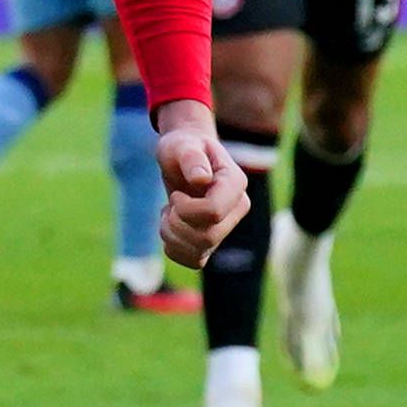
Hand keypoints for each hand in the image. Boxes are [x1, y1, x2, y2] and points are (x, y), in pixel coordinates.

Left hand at [150, 105, 246, 266]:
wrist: (183, 158)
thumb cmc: (183, 148)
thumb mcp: (181, 145)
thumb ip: (191, 157)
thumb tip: (202, 178)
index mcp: (235, 183)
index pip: (214, 212)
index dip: (187, 209)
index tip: (176, 194)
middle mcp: (237, 208)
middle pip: (207, 237)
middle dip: (177, 224)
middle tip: (170, 204)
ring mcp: (226, 227)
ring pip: (200, 252)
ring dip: (172, 236)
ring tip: (168, 214)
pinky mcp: (212, 242)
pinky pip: (194, 261)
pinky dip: (174, 248)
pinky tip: (172, 227)